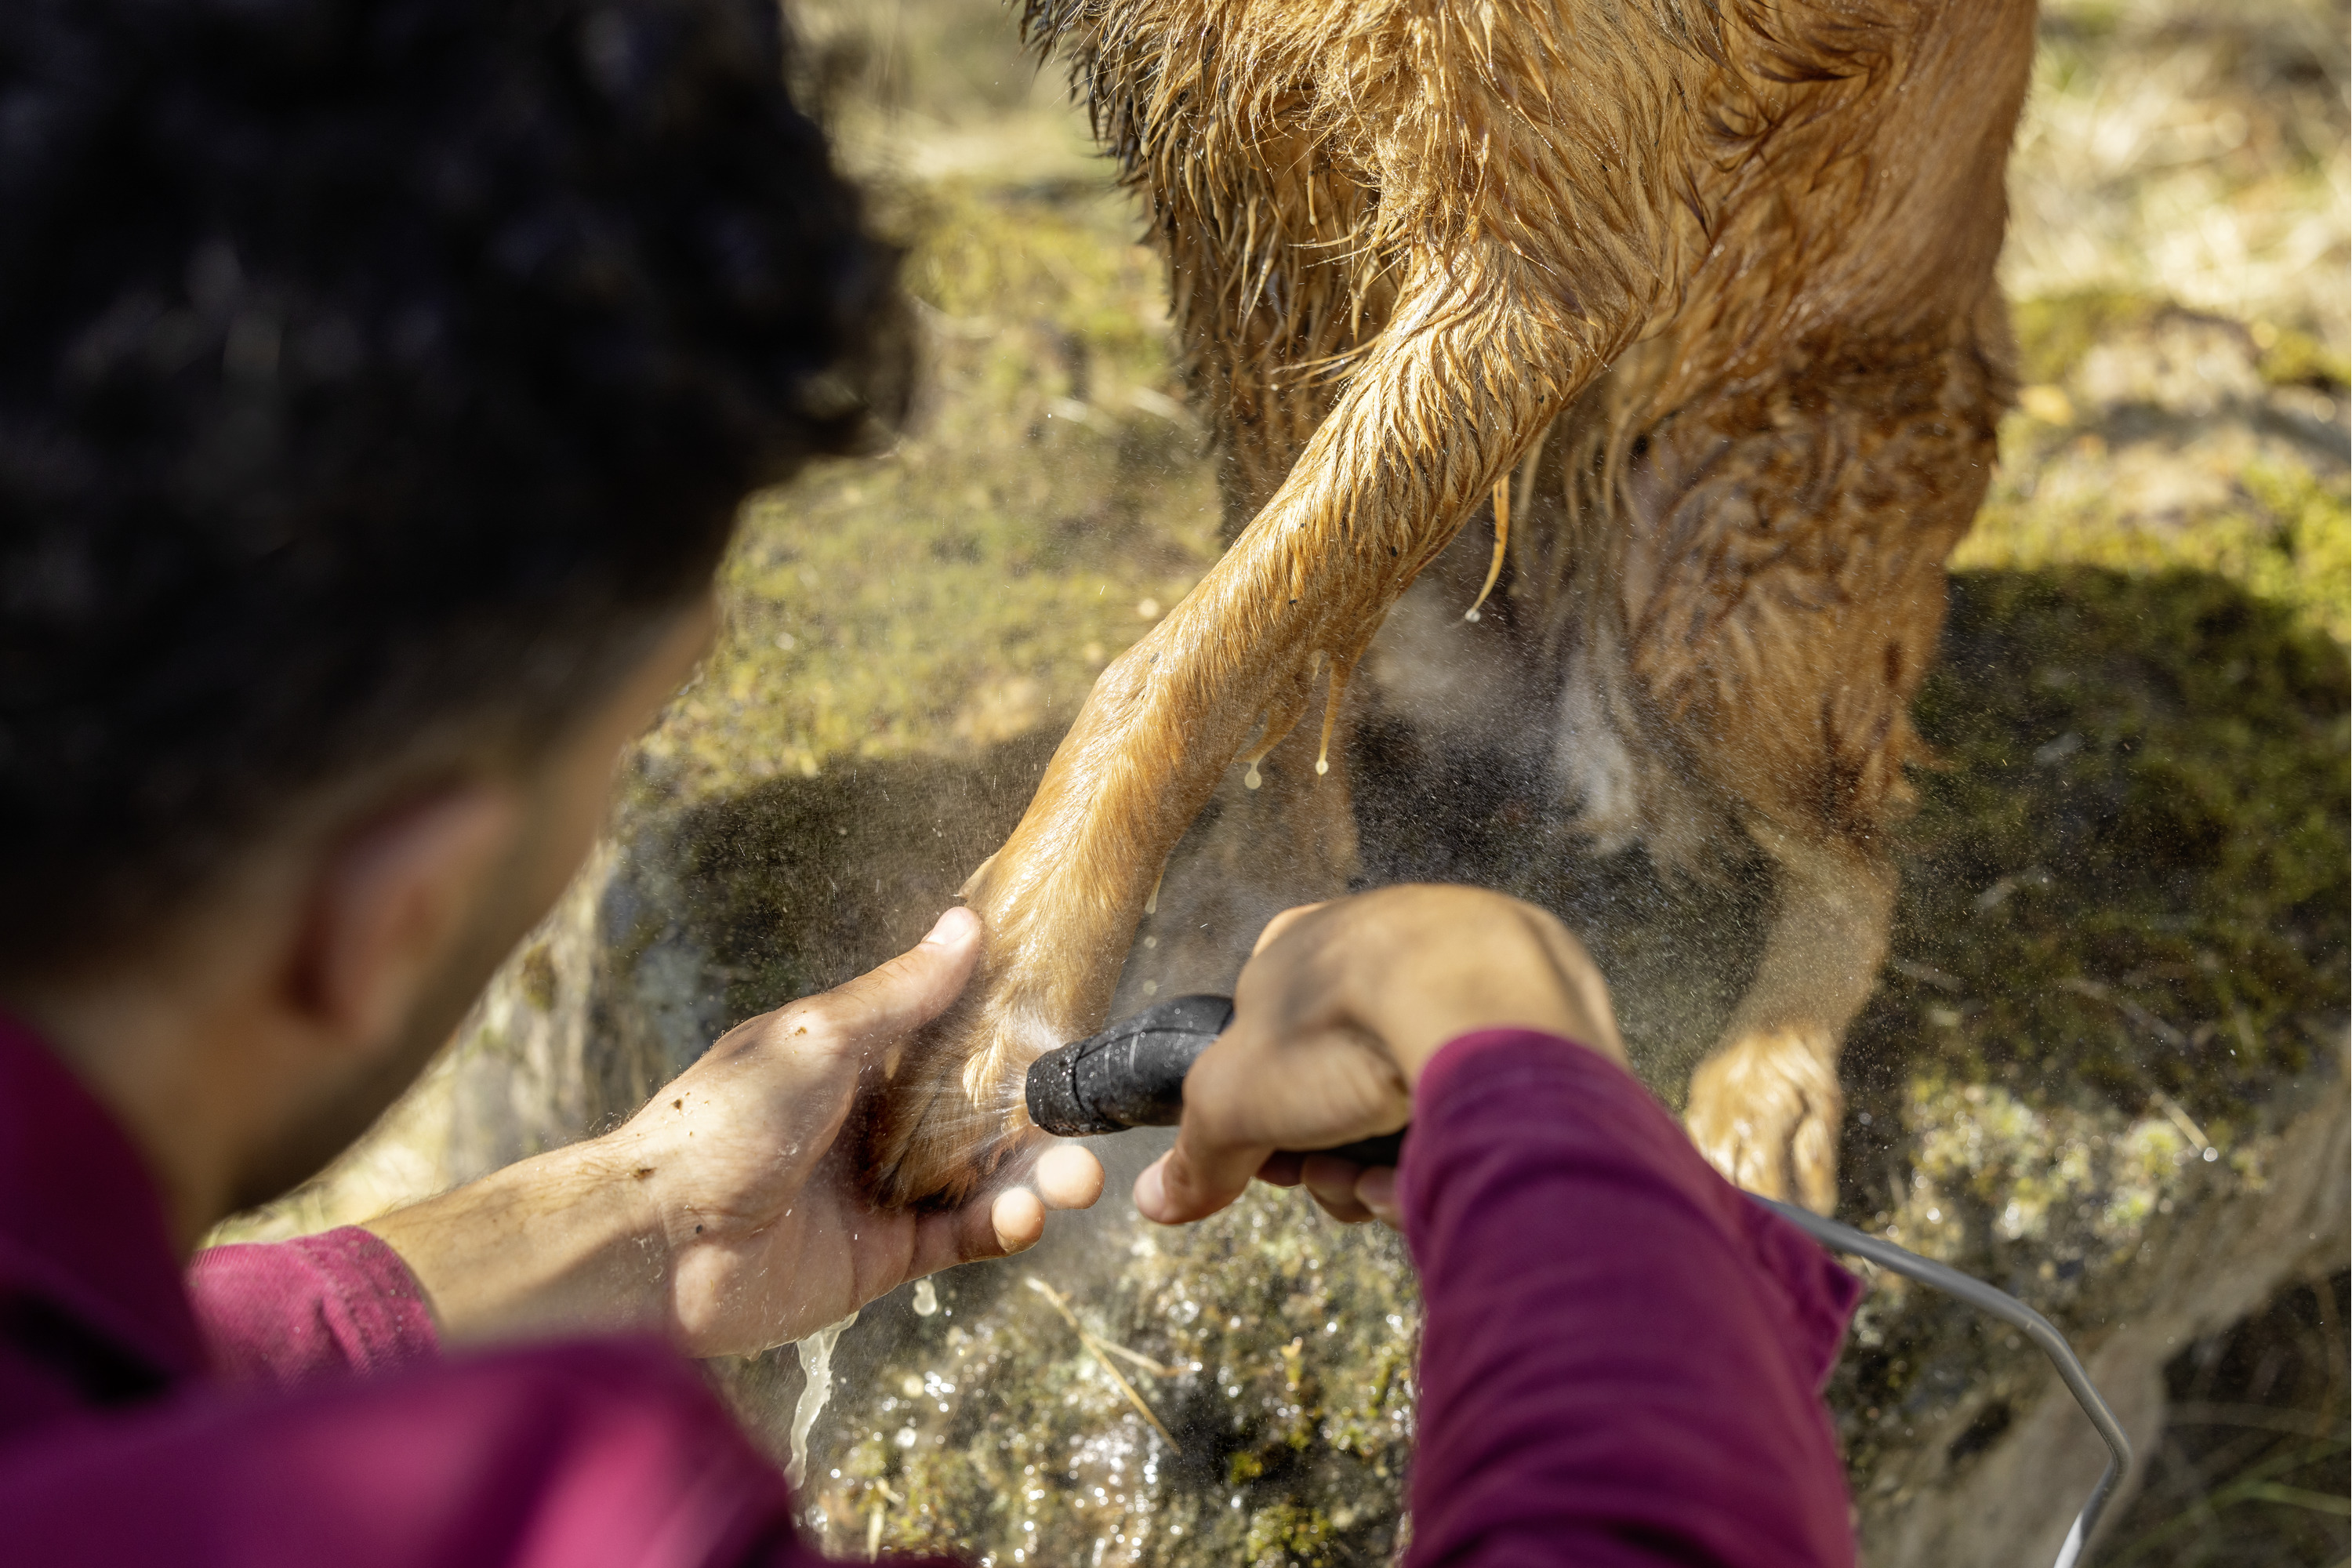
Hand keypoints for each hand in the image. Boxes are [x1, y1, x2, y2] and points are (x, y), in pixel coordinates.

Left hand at [369, 907, 1102, 1355]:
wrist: (653, 1243)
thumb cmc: (721, 1121)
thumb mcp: (818, 1039)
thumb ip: (902, 995)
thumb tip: (968, 922)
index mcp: (852, 1059)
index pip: (951, 1041)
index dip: (1012, 1038)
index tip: (1074, 1030)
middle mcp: (871, 1123)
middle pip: (979, 1116)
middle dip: (1040, 1123)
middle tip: (1090, 1131)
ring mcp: (879, 1193)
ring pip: (980, 1180)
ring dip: (1034, 1179)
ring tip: (1076, 1182)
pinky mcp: (880, 1260)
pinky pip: (957, 1239)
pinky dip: (998, 1227)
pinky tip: (1024, 1216)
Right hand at [1132, 884, 1621, 1229]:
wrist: (1488, 1013)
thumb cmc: (1345, 1033)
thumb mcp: (1234, 1101)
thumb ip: (1194, 1152)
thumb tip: (1154, 1200)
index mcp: (1308, 940)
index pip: (1267, 1036)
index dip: (1265, 1114)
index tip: (1277, 1161)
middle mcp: (1390, 940)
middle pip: (1341, 1078)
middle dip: (1331, 1147)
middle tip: (1337, 1176)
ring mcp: (1472, 967)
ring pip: (1413, 1093)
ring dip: (1389, 1157)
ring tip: (1394, 1184)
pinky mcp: (1545, 1008)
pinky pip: (1484, 1089)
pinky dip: (1458, 1139)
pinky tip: (1449, 1168)